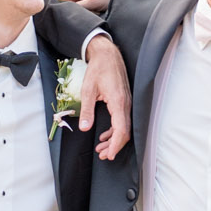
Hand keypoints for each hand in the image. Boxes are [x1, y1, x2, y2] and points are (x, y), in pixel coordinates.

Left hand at [80, 33, 130, 157]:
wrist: (107, 54)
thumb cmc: (98, 69)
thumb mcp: (88, 90)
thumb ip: (86, 110)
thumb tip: (84, 128)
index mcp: (118, 102)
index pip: (121, 130)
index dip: (115, 145)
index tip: (109, 155)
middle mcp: (125, 104)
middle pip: (124, 132)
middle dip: (114, 146)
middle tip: (102, 156)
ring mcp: (126, 102)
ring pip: (124, 127)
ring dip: (113, 139)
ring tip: (101, 148)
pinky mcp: (124, 101)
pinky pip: (122, 120)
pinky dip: (114, 130)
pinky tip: (104, 135)